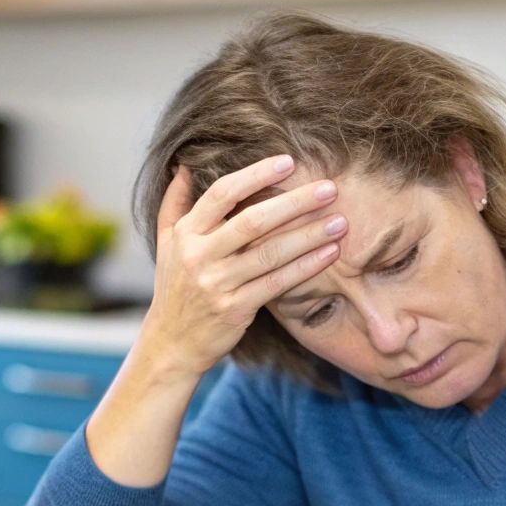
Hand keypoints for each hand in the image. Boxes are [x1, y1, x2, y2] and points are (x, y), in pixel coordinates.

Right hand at [140, 155, 347, 376]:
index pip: (222, 194)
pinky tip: (329, 254)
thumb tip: (183, 166)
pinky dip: (305, 267)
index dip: (256, 175)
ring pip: (270, 253)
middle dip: (295, 202)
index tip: (288, 162)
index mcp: (185, 234)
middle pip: (252, 220)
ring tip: (340, 222)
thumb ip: (174, 203)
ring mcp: (217, 284)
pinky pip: (277, 283)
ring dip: (309, 235)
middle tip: (330, 188)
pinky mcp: (235, 309)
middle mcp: (199, 256)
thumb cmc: (175, 288)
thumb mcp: (165, 244)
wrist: (170, 344)